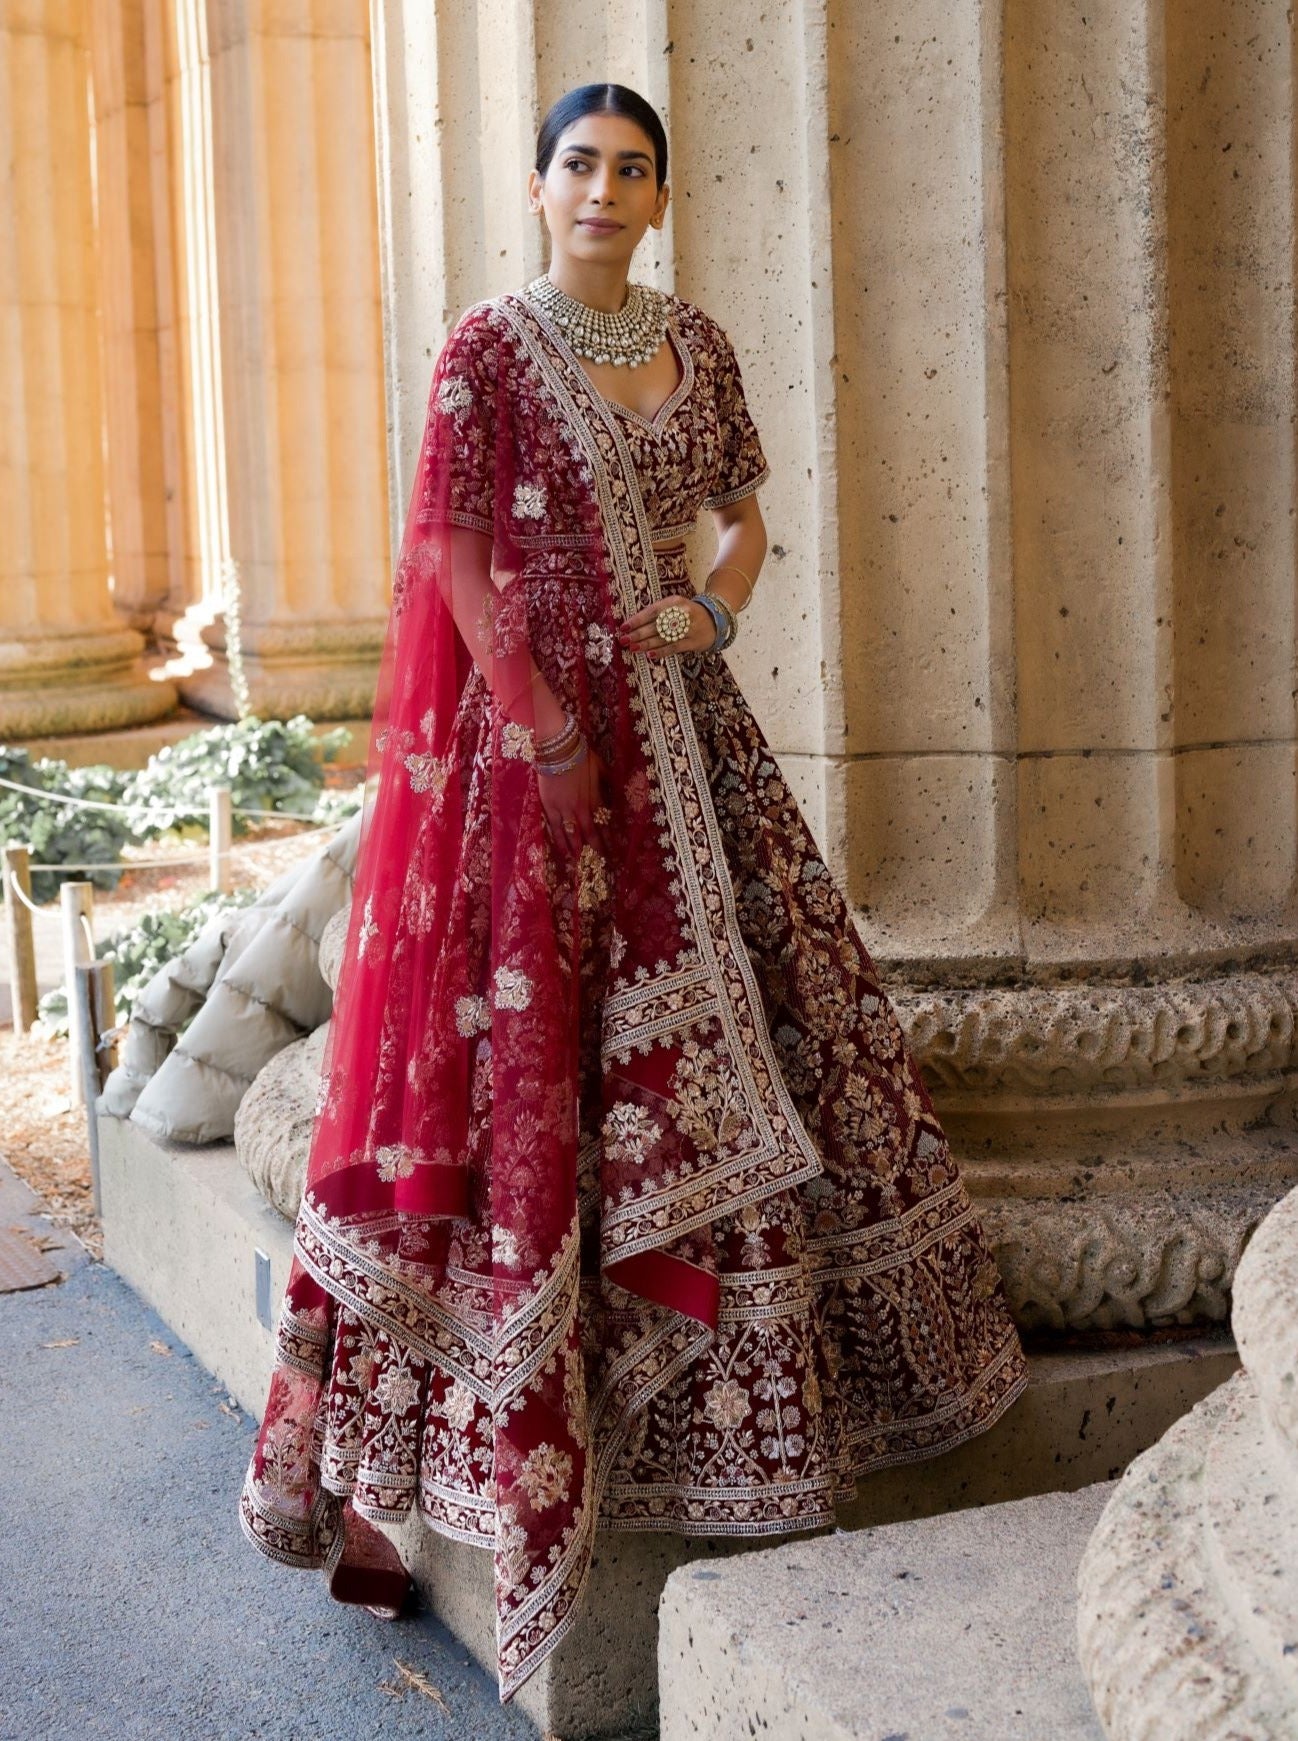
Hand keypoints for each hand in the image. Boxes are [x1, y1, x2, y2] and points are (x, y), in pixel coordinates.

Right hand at [537, 743, 609, 860]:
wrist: (559, 750)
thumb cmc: (581, 755)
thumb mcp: (600, 767)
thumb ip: (607, 780)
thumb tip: (616, 789)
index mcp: (596, 798)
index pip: (605, 824)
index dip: (609, 838)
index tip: (614, 850)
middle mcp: (583, 808)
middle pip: (591, 834)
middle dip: (596, 849)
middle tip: (600, 863)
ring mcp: (566, 810)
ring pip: (574, 835)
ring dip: (578, 850)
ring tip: (581, 863)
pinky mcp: (551, 808)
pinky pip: (556, 830)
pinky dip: (561, 842)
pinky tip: (564, 854)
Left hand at [617, 596, 715, 657]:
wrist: (715, 619)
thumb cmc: (688, 613)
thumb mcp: (675, 606)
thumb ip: (659, 613)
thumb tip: (634, 624)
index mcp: (675, 602)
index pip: (652, 611)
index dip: (637, 619)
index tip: (623, 627)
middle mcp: (682, 614)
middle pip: (656, 625)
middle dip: (638, 634)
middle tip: (624, 640)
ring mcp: (689, 628)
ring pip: (663, 637)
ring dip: (646, 644)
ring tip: (632, 648)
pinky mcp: (693, 642)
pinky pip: (674, 647)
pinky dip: (661, 651)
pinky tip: (650, 654)